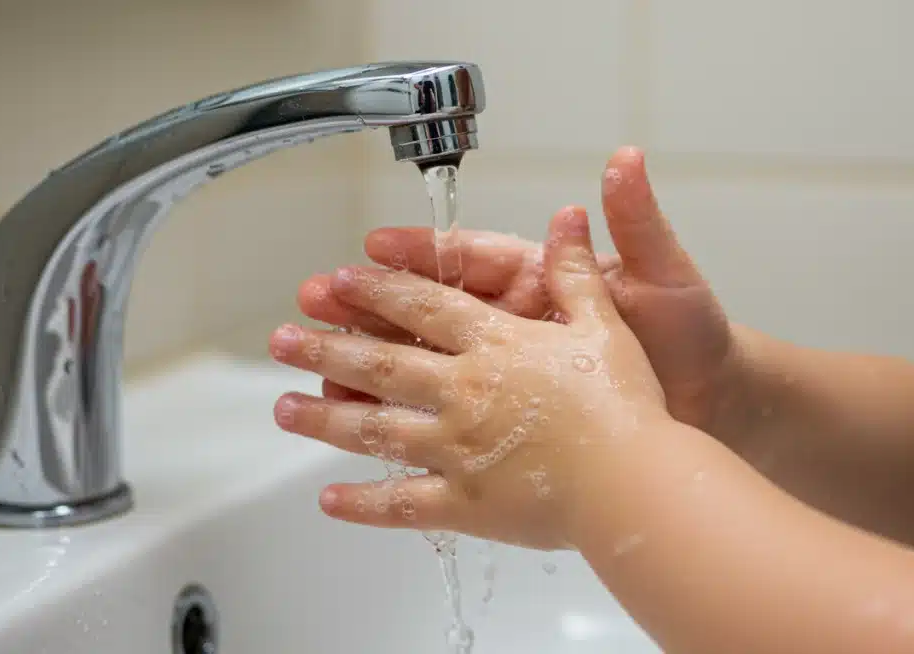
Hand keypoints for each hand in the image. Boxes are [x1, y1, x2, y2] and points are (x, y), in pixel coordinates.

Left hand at [270, 208, 669, 549]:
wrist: (634, 482)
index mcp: (496, 346)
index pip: (425, 307)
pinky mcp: (465, 503)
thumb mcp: (605, 324)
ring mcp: (457, 449)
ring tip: (281, 409)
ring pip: (375, 428)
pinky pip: (403, 504)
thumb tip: (567, 218)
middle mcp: (464, 392)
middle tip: (279, 338)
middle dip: (326, 346)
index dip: (379, 290)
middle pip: (381, 363)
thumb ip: (576, 273)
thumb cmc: (626, 406)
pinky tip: (328, 499)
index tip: (340, 280)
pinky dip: (363, 504)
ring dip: (324, 416)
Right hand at [298, 147, 734, 434]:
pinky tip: (361, 433)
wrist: (714, 406)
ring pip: (426, 369)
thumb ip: (635, 224)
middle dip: (370, 307)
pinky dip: (404, 427)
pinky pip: (447, 424)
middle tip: (316, 300)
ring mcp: (510, 378)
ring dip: (372, 368)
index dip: (422, 253)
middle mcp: (518, 327)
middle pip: (431, 313)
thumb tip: (623, 161)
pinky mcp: (511, 425)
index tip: (373, 245)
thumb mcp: (664, 278)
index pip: (472, 260)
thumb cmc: (692, 338)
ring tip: (319, 371)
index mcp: (545, 283)